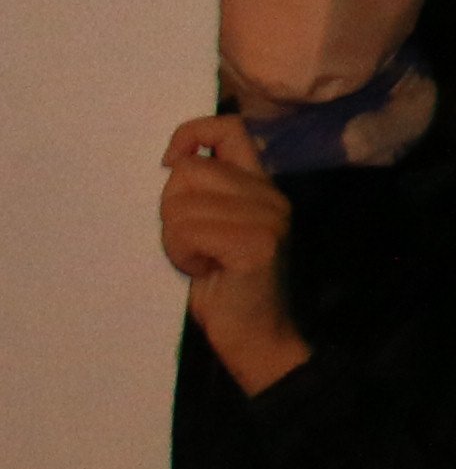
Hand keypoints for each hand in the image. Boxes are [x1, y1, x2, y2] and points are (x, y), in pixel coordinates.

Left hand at [159, 118, 305, 392]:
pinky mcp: (256, 245)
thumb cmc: (225, 285)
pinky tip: (205, 271)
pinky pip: (187, 232)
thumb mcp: (214, 224)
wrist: (256, 338)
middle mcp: (272, 197)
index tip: (170, 162)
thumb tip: (176, 158)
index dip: (191, 134)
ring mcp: (268, 220)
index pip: (230, 130)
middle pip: (188, 171)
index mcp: (263, 187)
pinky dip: (182, 255)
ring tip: (201, 260)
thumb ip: (206, 190)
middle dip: (172, 209)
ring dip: (175, 239)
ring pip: (180, 205)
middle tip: (195, 242)